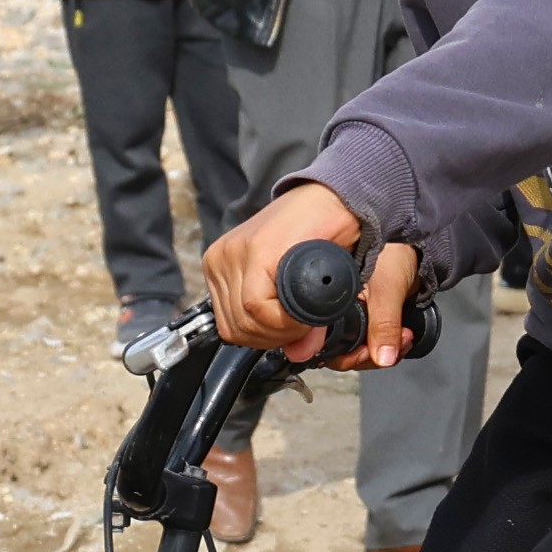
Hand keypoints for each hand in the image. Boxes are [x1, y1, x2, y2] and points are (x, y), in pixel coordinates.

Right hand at [206, 187, 425, 368]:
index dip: (285, 328)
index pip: (256, 310)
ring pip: (229, 325)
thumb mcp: (336, 272)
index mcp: (258, 249)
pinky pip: (224, 313)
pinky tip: (270, 314)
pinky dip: (247, 322)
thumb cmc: (333, 225)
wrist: (325, 198)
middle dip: (275, 336)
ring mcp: (219, 259)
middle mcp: (230, 253)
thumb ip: (318, 315)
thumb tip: (301, 352)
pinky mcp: (215, 265)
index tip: (309, 324)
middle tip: (302, 329)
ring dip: (260, 333)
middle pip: (240, 323)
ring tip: (287, 323)